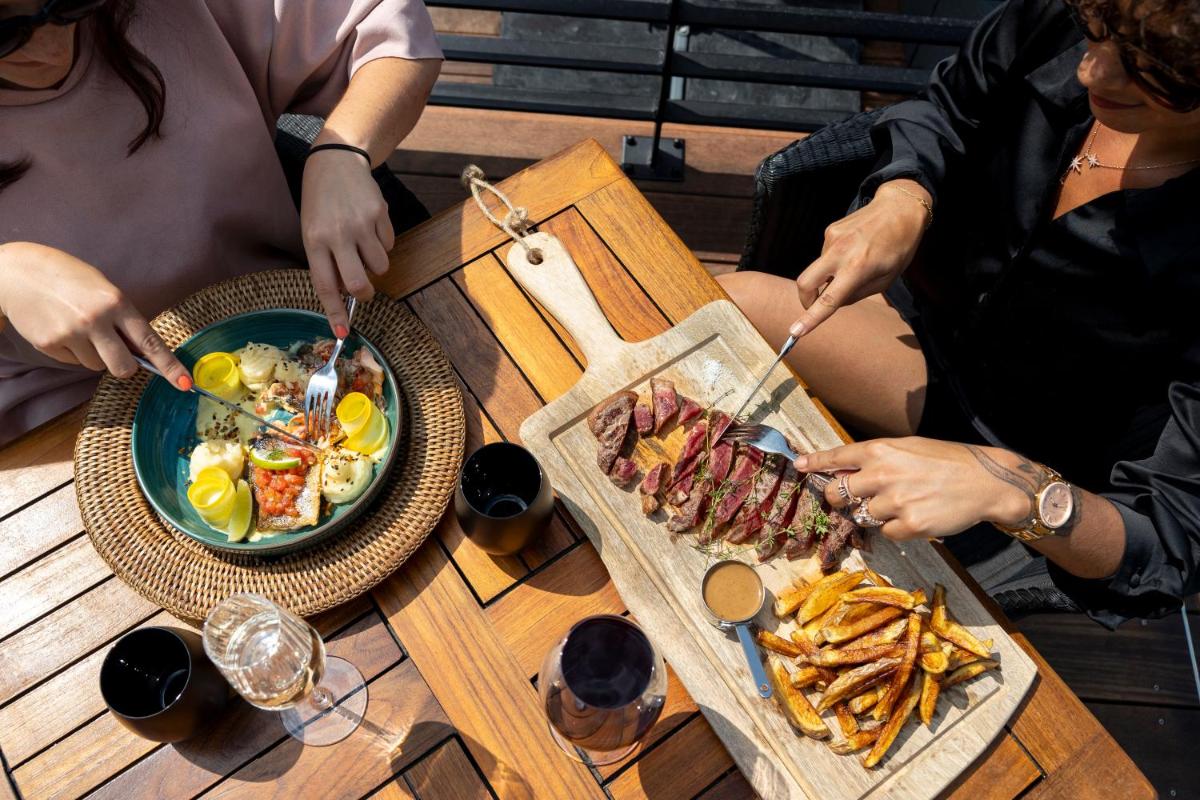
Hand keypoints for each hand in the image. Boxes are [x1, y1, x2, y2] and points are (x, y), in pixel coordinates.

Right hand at [0, 242, 190, 388]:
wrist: (18, 273)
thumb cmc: (68, 279)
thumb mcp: (103, 290)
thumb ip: (122, 319)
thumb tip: (140, 353)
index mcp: (116, 303)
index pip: (149, 342)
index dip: (170, 366)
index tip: (186, 384)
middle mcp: (95, 320)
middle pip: (123, 368)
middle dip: (124, 367)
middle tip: (116, 352)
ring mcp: (71, 334)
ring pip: (96, 366)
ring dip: (93, 354)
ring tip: (78, 327)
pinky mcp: (50, 345)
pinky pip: (73, 362)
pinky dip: (71, 351)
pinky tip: (61, 329)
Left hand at [300, 149, 393, 334]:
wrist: (336, 162)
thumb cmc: (320, 202)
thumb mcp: (312, 230)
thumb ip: (326, 260)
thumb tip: (347, 292)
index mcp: (315, 240)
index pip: (326, 285)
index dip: (335, 311)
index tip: (342, 332)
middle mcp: (338, 234)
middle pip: (359, 283)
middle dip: (365, 294)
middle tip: (364, 290)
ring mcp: (361, 224)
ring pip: (380, 266)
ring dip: (375, 265)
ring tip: (363, 247)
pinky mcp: (380, 214)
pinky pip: (389, 245)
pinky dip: (383, 244)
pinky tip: (370, 228)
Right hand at [789, 179, 929, 337]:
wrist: (900, 207)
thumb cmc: (899, 247)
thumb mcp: (887, 279)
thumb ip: (858, 294)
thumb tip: (833, 301)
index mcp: (859, 267)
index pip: (829, 299)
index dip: (810, 318)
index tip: (795, 332)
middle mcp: (840, 251)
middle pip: (805, 282)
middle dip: (805, 300)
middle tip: (815, 306)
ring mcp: (832, 238)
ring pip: (818, 270)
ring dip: (829, 276)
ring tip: (855, 265)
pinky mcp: (830, 230)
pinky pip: (825, 255)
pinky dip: (834, 262)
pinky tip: (853, 251)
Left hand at [793, 437, 1035, 539]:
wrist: (985, 481)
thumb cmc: (946, 462)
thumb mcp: (908, 449)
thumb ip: (877, 459)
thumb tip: (845, 469)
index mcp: (882, 450)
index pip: (837, 457)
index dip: (815, 462)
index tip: (799, 465)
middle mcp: (883, 474)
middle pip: (837, 493)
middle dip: (839, 498)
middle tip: (855, 497)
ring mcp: (895, 501)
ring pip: (863, 515)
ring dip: (877, 513)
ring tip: (905, 502)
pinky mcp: (909, 525)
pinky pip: (886, 533)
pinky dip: (897, 528)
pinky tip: (917, 515)